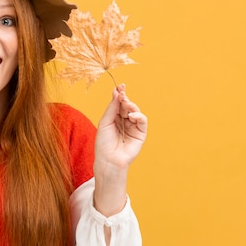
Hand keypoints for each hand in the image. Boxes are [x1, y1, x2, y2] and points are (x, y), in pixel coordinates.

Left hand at [93, 84, 147, 216]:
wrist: (108, 160)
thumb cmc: (103, 143)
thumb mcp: (105, 122)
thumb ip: (112, 107)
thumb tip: (117, 91)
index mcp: (114, 118)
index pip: (119, 103)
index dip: (120, 94)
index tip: (120, 85)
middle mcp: (124, 121)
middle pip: (127, 106)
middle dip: (125, 99)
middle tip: (122, 95)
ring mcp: (133, 127)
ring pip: (135, 111)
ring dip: (131, 106)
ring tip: (126, 105)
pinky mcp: (140, 134)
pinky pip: (142, 121)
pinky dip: (139, 115)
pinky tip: (132, 115)